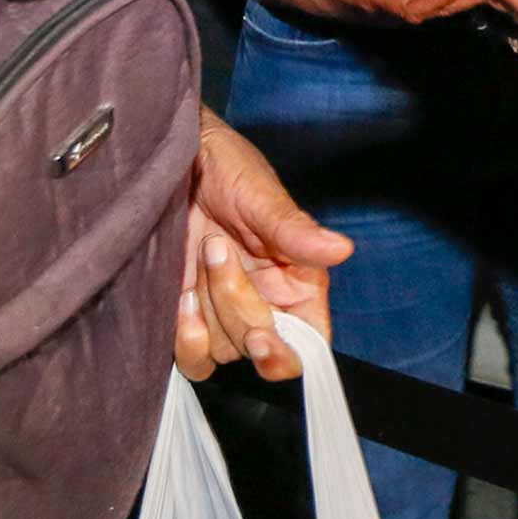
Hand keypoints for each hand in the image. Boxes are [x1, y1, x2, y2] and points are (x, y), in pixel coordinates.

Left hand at [176, 109, 348, 381]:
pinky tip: (180, 299)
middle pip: (261, 347)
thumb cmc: (227, 168)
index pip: (308, 343)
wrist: (175, 160)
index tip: (261, 338)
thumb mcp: (261, 195)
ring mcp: (224, 314)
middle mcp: (265, 304)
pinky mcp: (188, 318)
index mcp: (297, 282)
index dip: (288, 353)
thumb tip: (342, 250)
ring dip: (207, 312)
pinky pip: (192, 358)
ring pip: (223, 352)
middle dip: (236, 305)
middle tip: (216, 248)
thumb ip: (296, 230)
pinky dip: (185, 339)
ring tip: (198, 259)